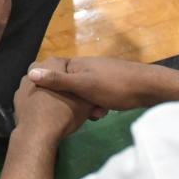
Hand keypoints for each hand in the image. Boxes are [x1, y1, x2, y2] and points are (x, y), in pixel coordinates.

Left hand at [14, 57, 94, 140]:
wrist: (38, 133)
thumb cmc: (64, 112)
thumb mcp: (86, 104)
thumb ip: (92, 97)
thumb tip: (96, 100)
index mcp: (53, 63)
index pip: (69, 65)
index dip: (76, 79)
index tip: (81, 91)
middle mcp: (36, 68)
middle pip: (52, 74)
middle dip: (60, 84)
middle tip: (69, 100)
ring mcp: (24, 83)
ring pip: (40, 85)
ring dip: (47, 92)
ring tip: (56, 108)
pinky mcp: (17, 98)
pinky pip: (31, 97)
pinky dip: (36, 102)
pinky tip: (43, 113)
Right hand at [28, 56, 162, 110]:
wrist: (148, 87)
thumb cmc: (114, 85)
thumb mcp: (83, 86)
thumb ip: (58, 81)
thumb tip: (30, 72)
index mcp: (76, 64)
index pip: (54, 74)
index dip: (51, 89)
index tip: (49, 104)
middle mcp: (86, 67)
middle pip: (69, 87)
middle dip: (72, 102)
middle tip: (77, 113)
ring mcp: (99, 75)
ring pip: (83, 94)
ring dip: (86, 106)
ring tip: (95, 114)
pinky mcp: (109, 85)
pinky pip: (95, 96)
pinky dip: (97, 105)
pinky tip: (104, 112)